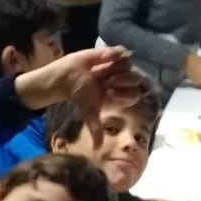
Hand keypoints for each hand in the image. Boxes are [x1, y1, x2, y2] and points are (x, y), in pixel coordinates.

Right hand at [18, 47, 145, 140]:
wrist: (65, 79)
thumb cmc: (79, 96)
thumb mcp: (89, 113)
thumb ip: (95, 129)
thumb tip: (98, 148)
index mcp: (120, 94)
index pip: (135, 94)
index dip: (125, 94)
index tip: (109, 94)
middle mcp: (122, 81)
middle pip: (135, 78)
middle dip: (121, 80)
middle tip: (105, 82)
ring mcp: (117, 67)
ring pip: (129, 65)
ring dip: (115, 68)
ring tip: (100, 71)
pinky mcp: (110, 54)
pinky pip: (122, 52)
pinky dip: (114, 55)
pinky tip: (102, 59)